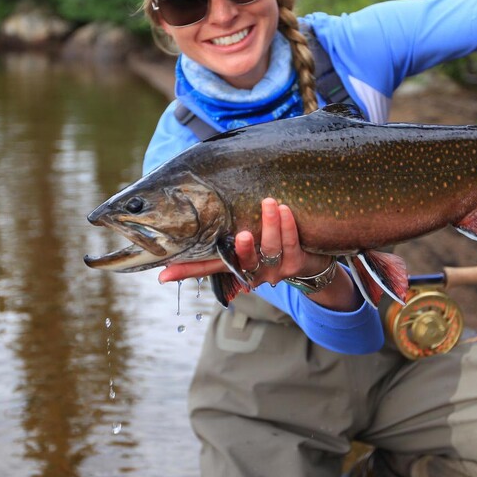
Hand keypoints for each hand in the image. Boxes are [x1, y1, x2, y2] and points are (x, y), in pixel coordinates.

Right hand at [159, 197, 333, 287]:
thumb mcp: (248, 239)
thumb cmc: (271, 242)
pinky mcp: (296, 263)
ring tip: (269, 202)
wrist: (312, 263)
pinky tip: (284, 209)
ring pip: (271, 248)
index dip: (185, 271)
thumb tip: (193, 214)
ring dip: (270, 224)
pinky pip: (291, 244)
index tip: (164, 274)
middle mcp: (252, 272)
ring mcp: (275, 269)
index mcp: (235, 266)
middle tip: (241, 234)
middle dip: (242, 248)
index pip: (206, 268)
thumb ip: (225, 228)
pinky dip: (288, 226)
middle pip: (242, 262)